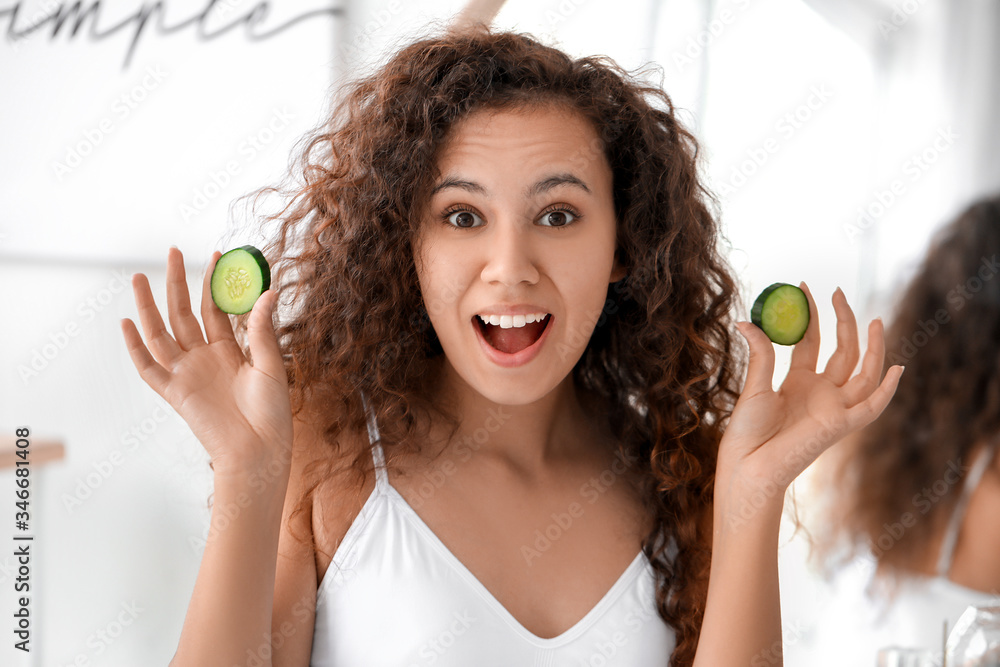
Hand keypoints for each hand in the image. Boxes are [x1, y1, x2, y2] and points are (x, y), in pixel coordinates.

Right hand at [120, 247, 292, 474]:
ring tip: (140, 277)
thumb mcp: (272, 365)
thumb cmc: (272, 413)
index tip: (217, 254)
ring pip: (161, 333)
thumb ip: (262, 330)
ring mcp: (188, 374)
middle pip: (185, 313)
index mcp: (231, 351)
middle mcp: (205, 359)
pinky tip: (126, 323)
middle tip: (173, 251)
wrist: (259, 450)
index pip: (216, 309)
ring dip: (149, 307)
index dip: (214, 283)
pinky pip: (149, 368)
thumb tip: (267, 291)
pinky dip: (136, 348)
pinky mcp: (175, 393)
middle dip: (178, 282)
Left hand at [718, 282, 903, 505]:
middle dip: (844, 321)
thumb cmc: (747, 430)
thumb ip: (761, 353)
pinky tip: (896, 369)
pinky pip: (872, 407)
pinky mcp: (841, 424)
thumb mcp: (754, 385)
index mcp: (797, 382)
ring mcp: (833, 407)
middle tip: (839, 291)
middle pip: (842, 352)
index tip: (805, 287)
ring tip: (875, 320)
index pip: (811, 342)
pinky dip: (887, 391)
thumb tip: (746, 320)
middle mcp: (819, 392)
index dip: (812, 316)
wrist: (748, 462)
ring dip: (873, 348)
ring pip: (863, 373)